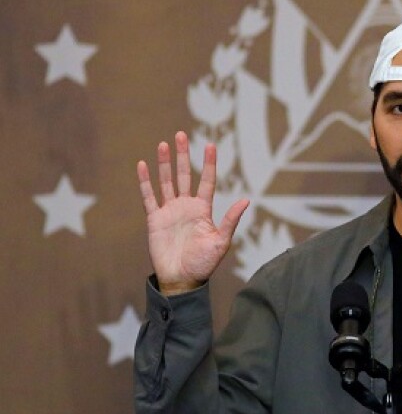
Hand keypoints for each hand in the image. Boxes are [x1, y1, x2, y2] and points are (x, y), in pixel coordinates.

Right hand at [137, 131, 248, 295]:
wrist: (182, 279)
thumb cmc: (204, 263)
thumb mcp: (221, 242)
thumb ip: (230, 220)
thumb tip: (247, 200)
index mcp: (203, 210)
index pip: (207, 181)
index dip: (209, 163)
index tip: (211, 144)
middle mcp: (186, 206)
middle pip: (184, 174)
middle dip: (183, 155)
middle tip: (181, 135)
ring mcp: (170, 211)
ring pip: (166, 181)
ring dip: (164, 163)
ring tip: (163, 144)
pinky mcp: (155, 218)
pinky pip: (149, 196)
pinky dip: (145, 181)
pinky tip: (143, 165)